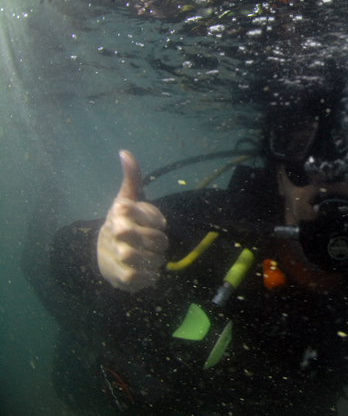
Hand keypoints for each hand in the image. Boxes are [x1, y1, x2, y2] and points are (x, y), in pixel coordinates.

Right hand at [97, 150, 167, 291]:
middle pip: (149, 239)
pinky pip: (141, 278)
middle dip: (159, 242)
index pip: (139, 212)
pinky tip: (149, 270)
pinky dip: (151, 275)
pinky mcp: (119, 277)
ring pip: (147, 258)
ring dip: (156, 259)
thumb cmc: (122, 223)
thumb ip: (131, 177)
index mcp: (118, 214)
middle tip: (159, 243)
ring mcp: (115, 256)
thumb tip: (124, 152)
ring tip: (154, 257)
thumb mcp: (127, 199)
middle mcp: (113, 234)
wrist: (105, 256)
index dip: (154, 219)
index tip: (156, 222)